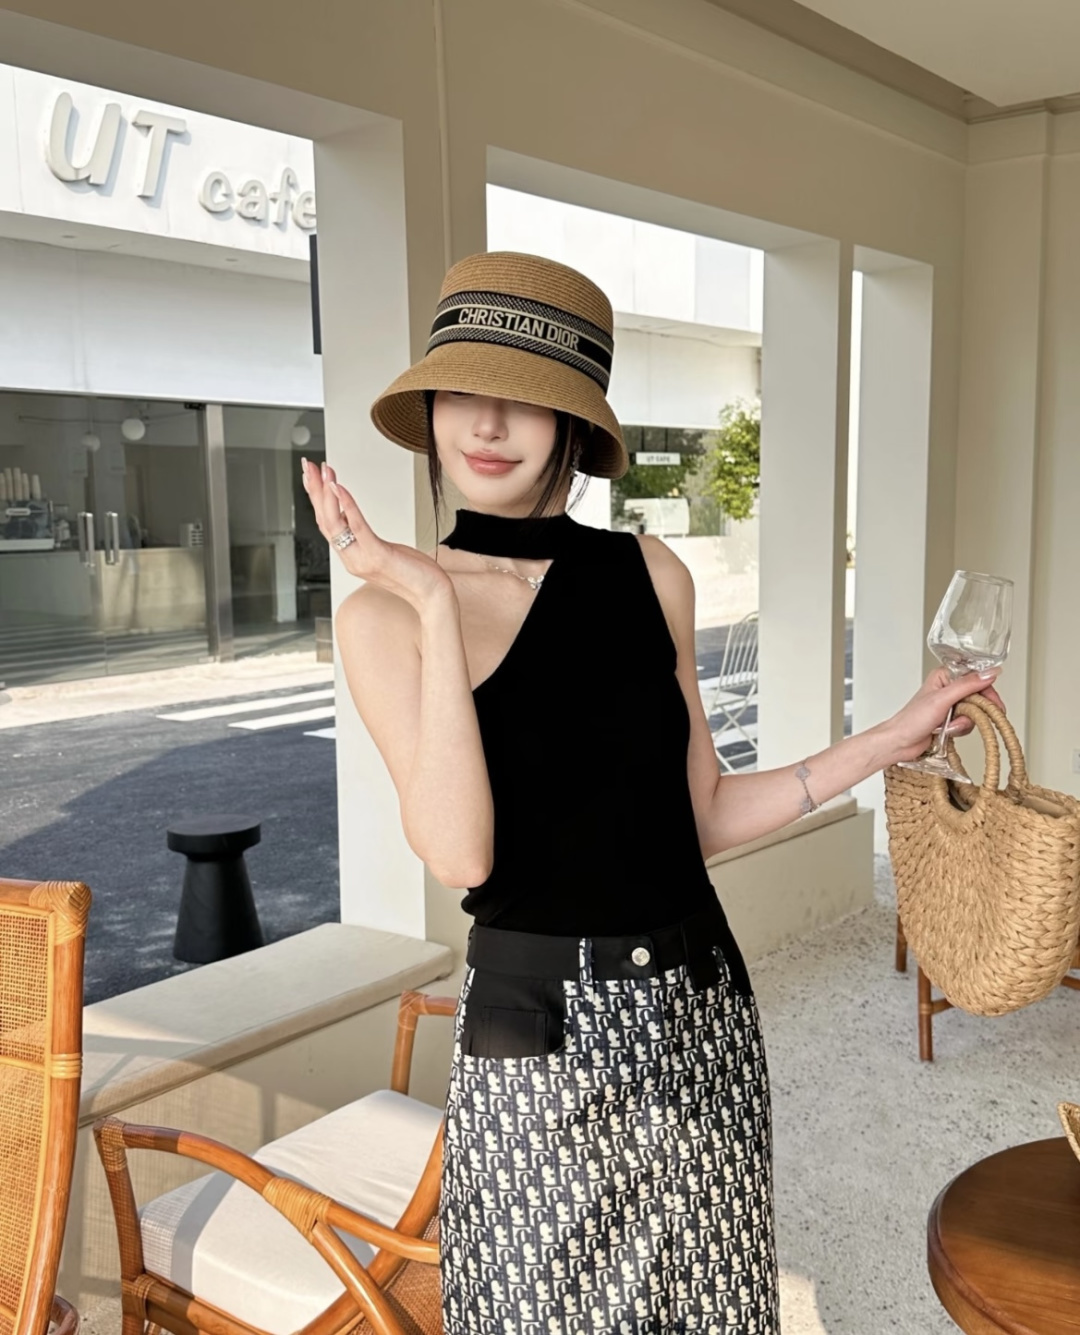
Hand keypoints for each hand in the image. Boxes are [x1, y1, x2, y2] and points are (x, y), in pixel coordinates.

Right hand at [301, 458, 452, 609]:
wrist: (431, 595)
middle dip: (315, 490)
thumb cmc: (413, 572)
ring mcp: (362, 559)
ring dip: (327, 494)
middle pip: (324, 520)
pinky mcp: (377, 556)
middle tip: (309, 465)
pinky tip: (340, 489)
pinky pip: (357, 528)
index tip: (312, 475)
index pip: (326, 524)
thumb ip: (364, 536)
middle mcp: (351, 559)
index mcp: (351, 556)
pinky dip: (347, 506)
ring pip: (334, 523)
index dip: (316, 498)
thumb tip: (350, 514)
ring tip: (324, 472)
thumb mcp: (383, 550)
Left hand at [883, 666, 1006, 765]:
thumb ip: (966, 685)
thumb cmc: (911, 720)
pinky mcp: (950, 719)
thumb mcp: (941, 699)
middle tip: (971, 718)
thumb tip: (989, 673)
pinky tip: (948, 731)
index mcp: (944, 676)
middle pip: (978, 695)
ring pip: (975, 711)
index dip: (987, 690)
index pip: (976, 677)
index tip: (994, 704)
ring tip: (950, 726)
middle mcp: (948, 688)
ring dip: (965, 722)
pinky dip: (960, 729)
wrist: (900, 742)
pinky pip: (968, 723)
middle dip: (975, 711)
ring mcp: (950, 705)